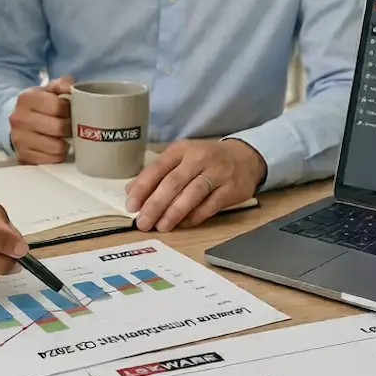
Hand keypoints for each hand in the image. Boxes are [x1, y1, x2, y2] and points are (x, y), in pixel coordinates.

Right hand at [9, 76, 72, 164]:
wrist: (18, 121)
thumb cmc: (39, 106)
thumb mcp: (47, 90)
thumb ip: (61, 84)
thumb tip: (71, 87)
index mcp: (26, 98)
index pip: (58, 106)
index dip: (70, 109)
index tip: (72, 111)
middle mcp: (19, 118)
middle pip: (58, 127)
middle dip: (70, 128)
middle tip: (72, 126)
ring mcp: (19, 139)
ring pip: (56, 146)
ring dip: (65, 143)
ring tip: (65, 138)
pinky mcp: (23, 156)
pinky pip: (50, 160)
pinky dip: (58, 155)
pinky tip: (57, 147)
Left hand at [123, 139, 265, 232]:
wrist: (244, 158)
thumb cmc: (205, 160)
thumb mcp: (181, 158)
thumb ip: (158, 174)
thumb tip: (131, 191)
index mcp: (182, 149)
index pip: (158, 168)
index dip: (143, 187)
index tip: (131, 205)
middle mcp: (199, 158)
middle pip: (174, 182)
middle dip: (156, 204)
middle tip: (143, 222)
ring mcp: (218, 173)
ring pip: (192, 193)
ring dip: (175, 212)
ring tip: (161, 226)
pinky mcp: (232, 189)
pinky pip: (210, 205)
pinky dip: (195, 216)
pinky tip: (183, 224)